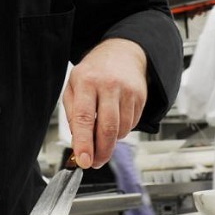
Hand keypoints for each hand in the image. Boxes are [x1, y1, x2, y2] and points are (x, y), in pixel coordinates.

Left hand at [63, 38, 146, 168]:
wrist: (122, 53)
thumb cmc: (94, 72)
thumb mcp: (73, 86)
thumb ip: (73, 114)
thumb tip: (78, 143)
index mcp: (86, 81)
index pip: (84, 118)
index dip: (84, 143)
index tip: (83, 160)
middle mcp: (109, 85)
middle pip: (107, 128)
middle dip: (101, 151)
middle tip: (95, 162)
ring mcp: (127, 91)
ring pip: (121, 130)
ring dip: (111, 141)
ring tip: (103, 136)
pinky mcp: (141, 97)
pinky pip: (132, 124)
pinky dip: (122, 131)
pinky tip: (115, 121)